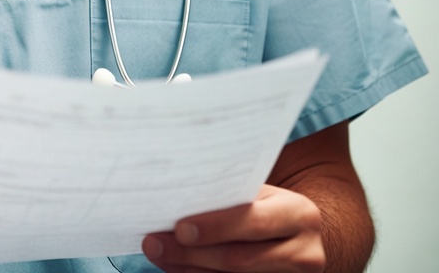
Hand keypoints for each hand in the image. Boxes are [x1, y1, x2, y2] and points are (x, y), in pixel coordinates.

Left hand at [140, 184, 323, 271]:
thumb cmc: (268, 206)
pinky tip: (177, 269)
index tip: (179, 228)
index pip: (254, 221)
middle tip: (154, 243)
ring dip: (190, 269)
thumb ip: (229, 196)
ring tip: (159, 255)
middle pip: (240, 259)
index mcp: (299, 214)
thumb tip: (173, 201)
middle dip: (192, 253)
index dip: (216, 227)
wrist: (301, 236)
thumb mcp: (260, 194)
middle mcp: (305, 252)